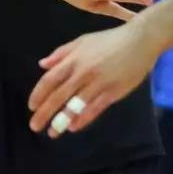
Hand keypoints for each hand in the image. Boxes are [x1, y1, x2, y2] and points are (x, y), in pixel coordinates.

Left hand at [27, 21, 165, 136]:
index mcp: (74, 59)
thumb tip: (42, 65)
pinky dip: (83, 119)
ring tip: (53, 133)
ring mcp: (99, 83)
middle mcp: (83, 72)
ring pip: (76, 105)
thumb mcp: (83, 41)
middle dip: (45, 113)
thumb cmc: (110, 40)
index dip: (39, 94)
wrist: (140, 40)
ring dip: (62, 120)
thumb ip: (61, 53)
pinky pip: (95, 109)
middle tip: (35, 126)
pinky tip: (73, 127)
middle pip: (59, 95)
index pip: (50, 79)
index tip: (32, 106)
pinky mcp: (113, 92)